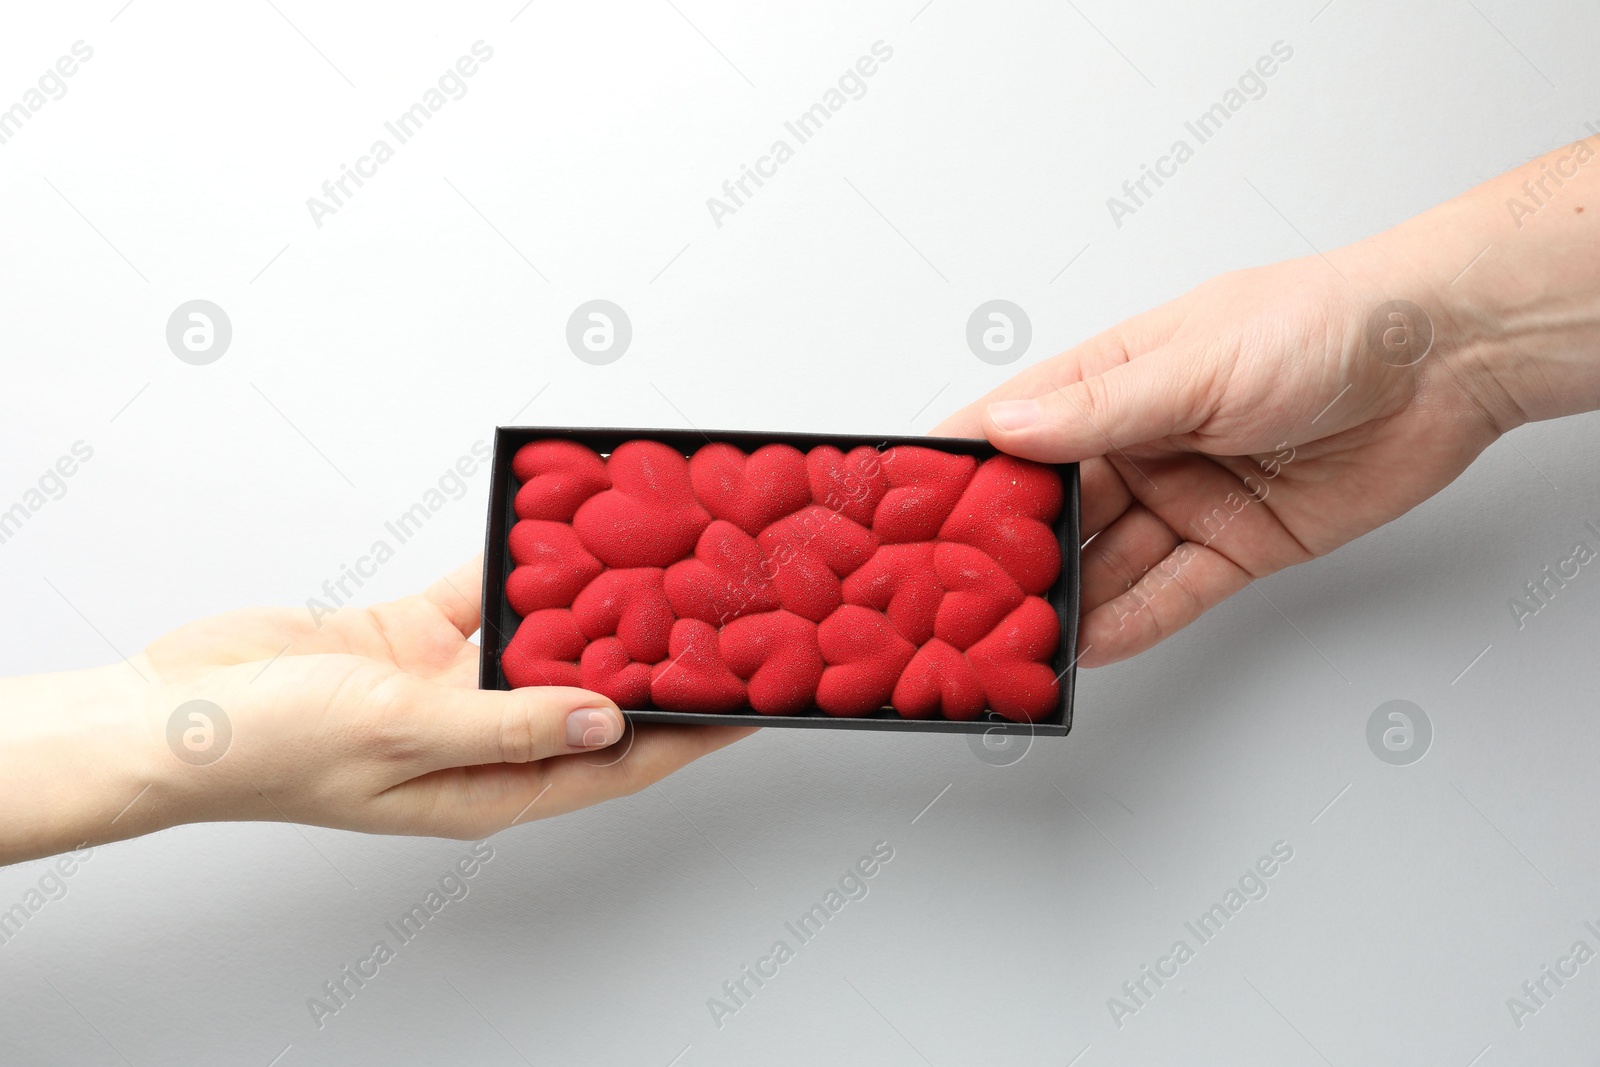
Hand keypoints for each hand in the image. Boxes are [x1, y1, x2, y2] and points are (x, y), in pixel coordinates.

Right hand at [1, 557, 752, 864]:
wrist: (171, 708)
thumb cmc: (268, 746)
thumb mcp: (402, 733)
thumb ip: (510, 725)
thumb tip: (612, 723)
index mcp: (488, 789)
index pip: (617, 764)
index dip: (690, 732)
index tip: (755, 700)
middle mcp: (481, 739)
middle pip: (594, 698)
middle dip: (655, 659)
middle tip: (722, 612)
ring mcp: (447, 687)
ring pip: (544, 638)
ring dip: (594, 602)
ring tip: (660, 558)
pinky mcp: (412, 639)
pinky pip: (484, 597)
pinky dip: (519, 565)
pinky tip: (562, 529)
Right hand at [936, 195, 1568, 663]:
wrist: (1447, 359)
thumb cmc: (1327, 324)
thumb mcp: (1199, 363)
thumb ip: (1102, 409)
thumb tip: (1006, 429)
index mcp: (1114, 380)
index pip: (1013, 427)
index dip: (958, 469)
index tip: (901, 511)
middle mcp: (1140, 441)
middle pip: (1052, 508)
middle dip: (1006, 554)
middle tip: (954, 600)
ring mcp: (1184, 496)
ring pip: (1105, 561)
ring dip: (1063, 600)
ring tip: (1015, 639)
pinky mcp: (1236, 544)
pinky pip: (1169, 593)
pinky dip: (1129, 623)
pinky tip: (1088, 649)